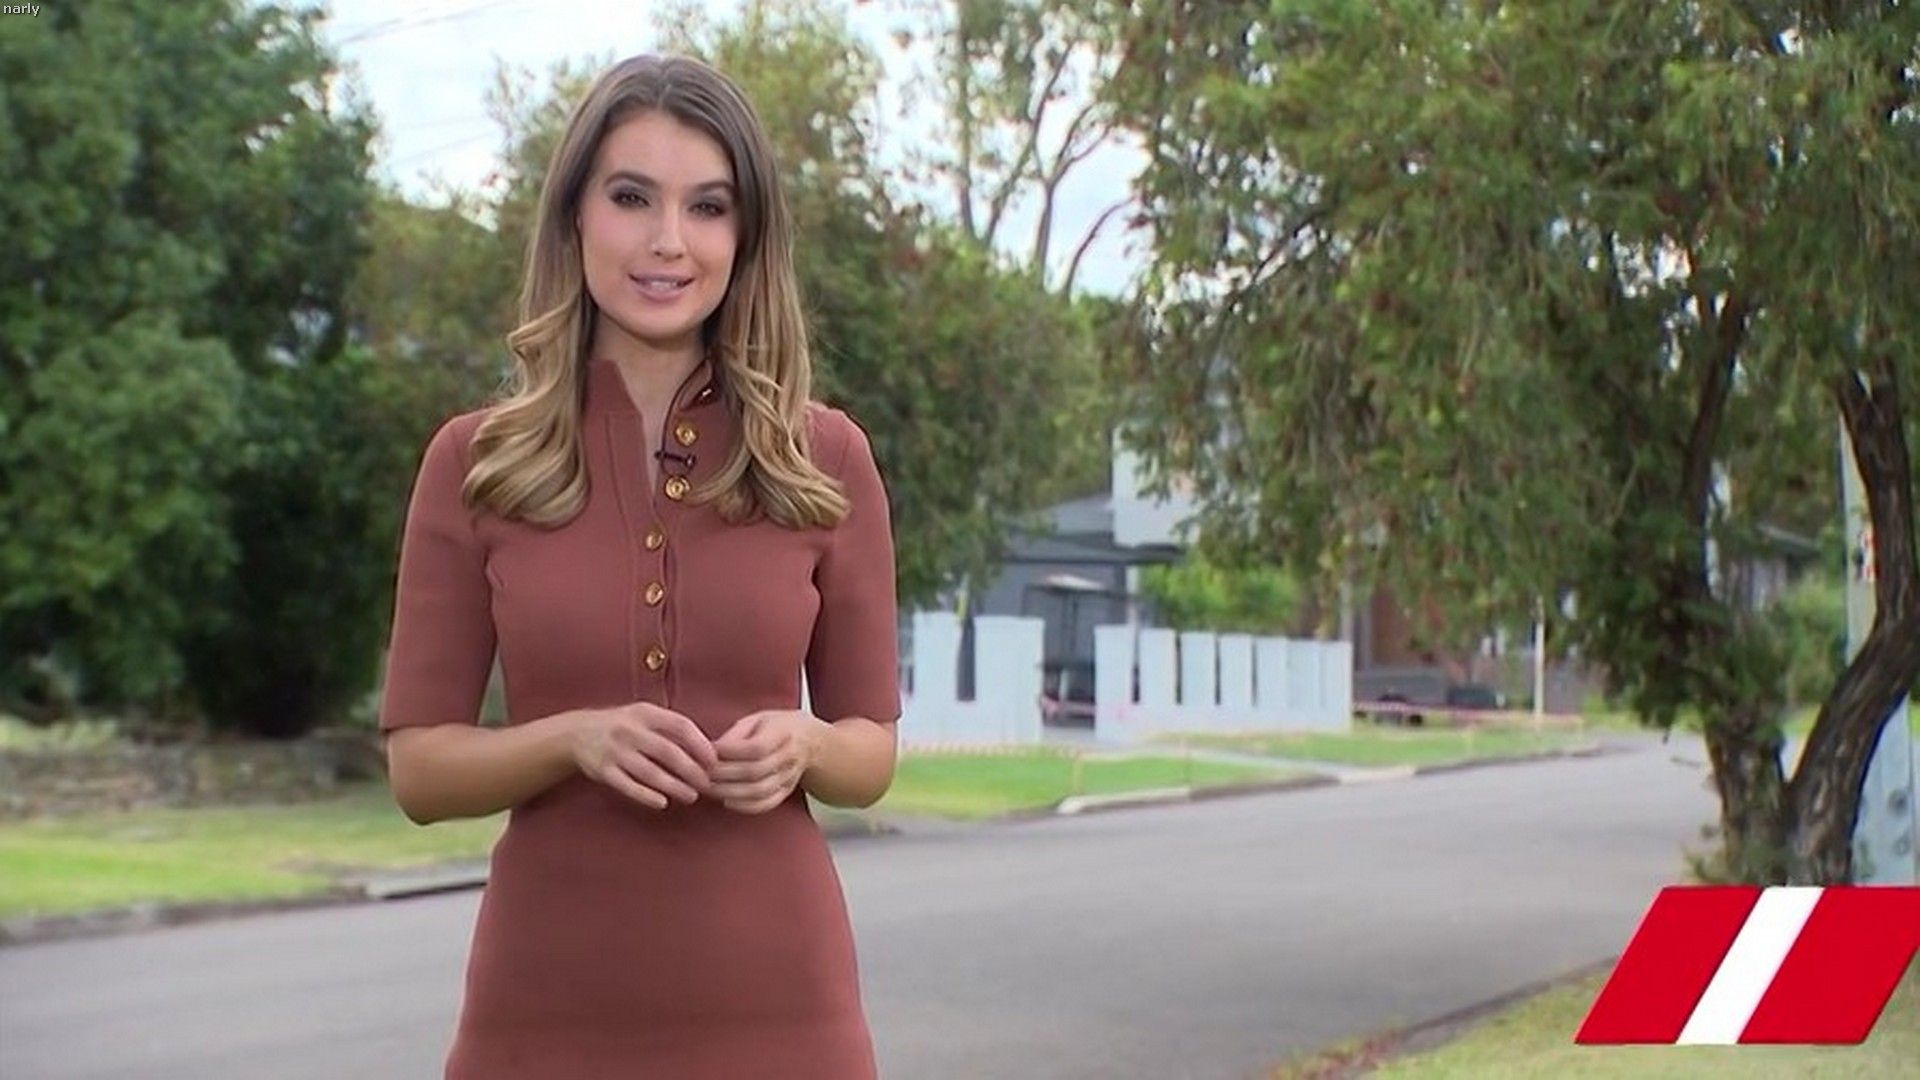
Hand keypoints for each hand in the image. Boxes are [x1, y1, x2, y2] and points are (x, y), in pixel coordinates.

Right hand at [569, 703, 718, 810]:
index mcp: (645, 713)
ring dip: (674, 786)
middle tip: (707, 784)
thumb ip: (670, 727)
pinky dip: (646, 796)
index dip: (700, 744)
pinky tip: (662, 803)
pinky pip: (628, 786)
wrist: (577, 733)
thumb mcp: (643, 716)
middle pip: (668, 752)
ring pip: (650, 772)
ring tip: (691, 796)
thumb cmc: (622, 726)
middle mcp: (630, 730)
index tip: (714, 761)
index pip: (680, 725)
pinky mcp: (603, 771)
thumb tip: (707, 749)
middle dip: (691, 770)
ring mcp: (615, 751)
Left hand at [710, 709, 828, 814]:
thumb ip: (735, 734)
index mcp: (783, 732)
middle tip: (701, 773)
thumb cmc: (776, 726)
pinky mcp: (786, 791)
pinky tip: (727, 800)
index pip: (756, 748)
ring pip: (759, 791)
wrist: (810, 740)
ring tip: (709, 788)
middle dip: (723, 775)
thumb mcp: (757, 718)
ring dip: (729, 792)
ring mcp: (790, 777)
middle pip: (755, 771)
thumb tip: (711, 750)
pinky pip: (766, 804)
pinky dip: (744, 806)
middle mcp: (790, 756)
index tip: (709, 751)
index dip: (730, 752)